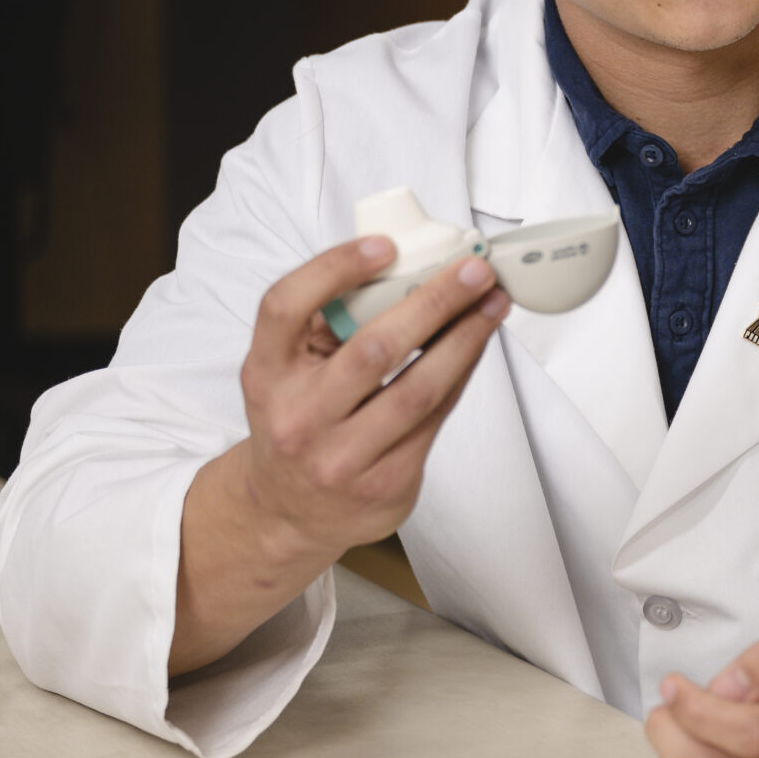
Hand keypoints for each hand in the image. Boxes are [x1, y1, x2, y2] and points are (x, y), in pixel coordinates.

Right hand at [232, 235, 510, 562]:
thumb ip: (328, 323)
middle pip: (372, 350)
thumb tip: (405, 265)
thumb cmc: (299, 420)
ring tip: (492, 305)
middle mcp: (298, 419)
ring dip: (465, 340)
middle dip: (433, 303)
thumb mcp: (288, 371)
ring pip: (417, 390)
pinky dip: (461, 374)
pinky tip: (477, 344)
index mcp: (266, 375)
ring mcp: (341, 458)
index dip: (333, 269)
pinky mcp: (385, 484)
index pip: (284, 309)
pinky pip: (435, 418)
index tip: (385, 245)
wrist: (289, 512)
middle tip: (474, 270)